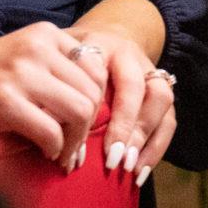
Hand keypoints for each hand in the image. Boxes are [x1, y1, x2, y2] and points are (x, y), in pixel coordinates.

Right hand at [0, 21, 106, 166]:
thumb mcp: (24, 58)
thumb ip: (58, 69)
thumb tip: (99, 102)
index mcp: (46, 33)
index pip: (97, 69)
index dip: (97, 102)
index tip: (82, 122)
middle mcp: (37, 46)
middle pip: (92, 93)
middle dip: (87, 127)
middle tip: (73, 146)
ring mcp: (20, 71)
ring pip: (79, 111)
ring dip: (74, 141)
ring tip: (61, 152)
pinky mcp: (4, 99)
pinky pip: (51, 132)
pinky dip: (53, 148)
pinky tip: (43, 151)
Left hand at [65, 23, 177, 185]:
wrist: (108, 36)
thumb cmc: (73, 60)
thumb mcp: (57, 64)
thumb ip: (50, 88)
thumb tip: (39, 128)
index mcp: (99, 46)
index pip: (97, 74)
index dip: (90, 108)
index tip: (78, 141)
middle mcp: (129, 56)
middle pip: (135, 86)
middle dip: (125, 125)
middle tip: (111, 158)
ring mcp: (150, 71)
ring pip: (160, 98)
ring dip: (145, 136)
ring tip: (129, 166)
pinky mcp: (163, 90)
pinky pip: (169, 118)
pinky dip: (157, 146)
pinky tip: (141, 170)